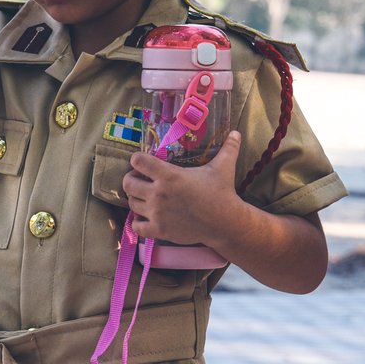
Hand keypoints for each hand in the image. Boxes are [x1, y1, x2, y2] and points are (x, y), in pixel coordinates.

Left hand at [123, 131, 245, 243]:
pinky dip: (138, 223)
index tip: (143, 162)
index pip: (138, 161)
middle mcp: (158, 193)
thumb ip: (227, 148)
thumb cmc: (222, 193)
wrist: (225, 223)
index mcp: (169, 175)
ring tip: (145, 197)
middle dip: (132, 179)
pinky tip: (147, 218)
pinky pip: (136, 227)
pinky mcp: (158, 230)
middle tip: (141, 180)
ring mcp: (157, 213)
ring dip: (136, 199)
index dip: (137, 160)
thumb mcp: (223, 167)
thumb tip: (237, 133)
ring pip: (131, 203)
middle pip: (128, 183)